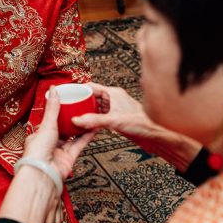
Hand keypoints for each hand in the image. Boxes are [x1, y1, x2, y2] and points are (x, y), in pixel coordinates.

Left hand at [23, 87, 96, 178]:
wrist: (43, 174)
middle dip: (71, 120)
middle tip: (81, 108)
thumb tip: (53, 89)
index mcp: (39, 135)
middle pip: (62, 129)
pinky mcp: (69, 158)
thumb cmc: (38, 151)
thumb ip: (52, 108)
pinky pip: (79, 144)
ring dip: (81, 127)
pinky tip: (94, 127)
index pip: (49, 121)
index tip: (67, 103)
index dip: (57, 113)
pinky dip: (86, 136)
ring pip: (72, 137)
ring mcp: (59, 151)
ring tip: (90, 116)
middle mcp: (49, 143)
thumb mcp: (46, 125)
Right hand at [72, 84, 202, 171]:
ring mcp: (115, 109)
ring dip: (86, 111)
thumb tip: (76, 120)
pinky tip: (86, 126)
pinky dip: (92, 119)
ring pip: (96, 107)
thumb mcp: (114, 121)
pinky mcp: (117, 119)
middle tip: (67, 106)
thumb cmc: (142, 124)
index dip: (78, 89)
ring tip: (73, 115)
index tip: (66, 93)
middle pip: (92, 97)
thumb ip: (94, 120)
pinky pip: (100, 117)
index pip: (91, 87)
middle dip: (80, 101)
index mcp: (113, 93)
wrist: (156, 136)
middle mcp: (114, 99)